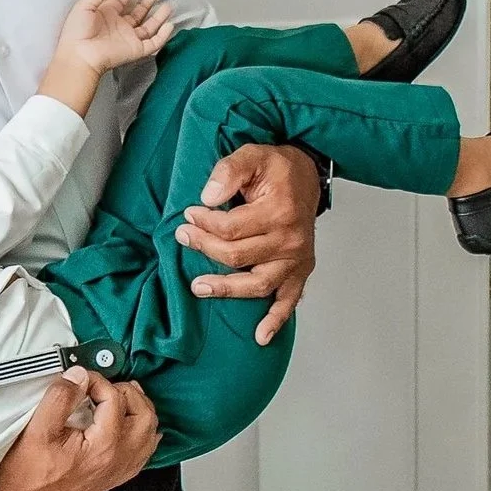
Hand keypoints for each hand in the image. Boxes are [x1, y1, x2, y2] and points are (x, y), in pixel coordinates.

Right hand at [0, 367, 158, 490]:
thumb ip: (61, 398)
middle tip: (104, 385)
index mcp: (103, 447)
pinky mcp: (112, 478)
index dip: (98, 380)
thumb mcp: (37, 430)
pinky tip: (128, 425)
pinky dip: (141, 433)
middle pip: (145, 415)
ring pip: (149, 434)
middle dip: (128, 392)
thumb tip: (78, 376)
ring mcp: (117, 471)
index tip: (79, 378)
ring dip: (139, 410)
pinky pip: (143, 453)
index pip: (115, 400)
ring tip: (118, 397)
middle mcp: (117, 461)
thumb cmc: (26, 475)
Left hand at [56, 0, 174, 75]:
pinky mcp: (136, 49)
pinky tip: (169, 24)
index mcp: (106, 15)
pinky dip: (163, 35)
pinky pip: (154, 43)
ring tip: (167, 5)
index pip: (121, 0)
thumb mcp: (84, 4)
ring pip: (148, 27)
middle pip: (136, 13)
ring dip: (158, 17)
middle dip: (145, 3)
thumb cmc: (77, 31)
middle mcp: (119, 26)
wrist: (80, 54)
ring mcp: (128, 38)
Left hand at [177, 142, 321, 345]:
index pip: (230, 228)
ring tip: (198, 287)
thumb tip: (209, 196)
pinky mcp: (300, 271)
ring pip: (257, 284)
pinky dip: (276, 320)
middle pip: (237, 256)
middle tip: (183, 237)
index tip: (189, 215)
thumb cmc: (278, 169)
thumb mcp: (253, 154)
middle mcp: (290, 240)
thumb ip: (229, 170)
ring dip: (226, 289)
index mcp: (279, 212)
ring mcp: (296, 259)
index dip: (204, 223)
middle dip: (204, 247)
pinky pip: (289, 301)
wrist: (307, 176)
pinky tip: (260, 335)